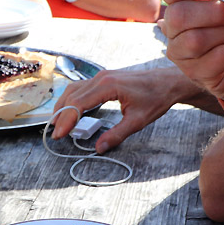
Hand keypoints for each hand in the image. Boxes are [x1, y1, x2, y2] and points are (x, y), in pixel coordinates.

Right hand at [51, 67, 185, 152]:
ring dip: (64, 106)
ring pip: (73, 90)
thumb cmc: (156, 98)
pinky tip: (70, 110)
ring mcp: (101, 76)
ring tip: (57, 124)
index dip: (66, 120)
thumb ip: (116, 135)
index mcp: (108, 86)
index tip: (59, 135)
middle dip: (61, 116)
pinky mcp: (103, 78)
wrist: (167, 82)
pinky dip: (72, 100)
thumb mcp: (137, 121)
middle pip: (72, 96)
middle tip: (55, 134)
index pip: (79, 103)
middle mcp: (101, 78)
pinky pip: (81, 88)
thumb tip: (99, 148)